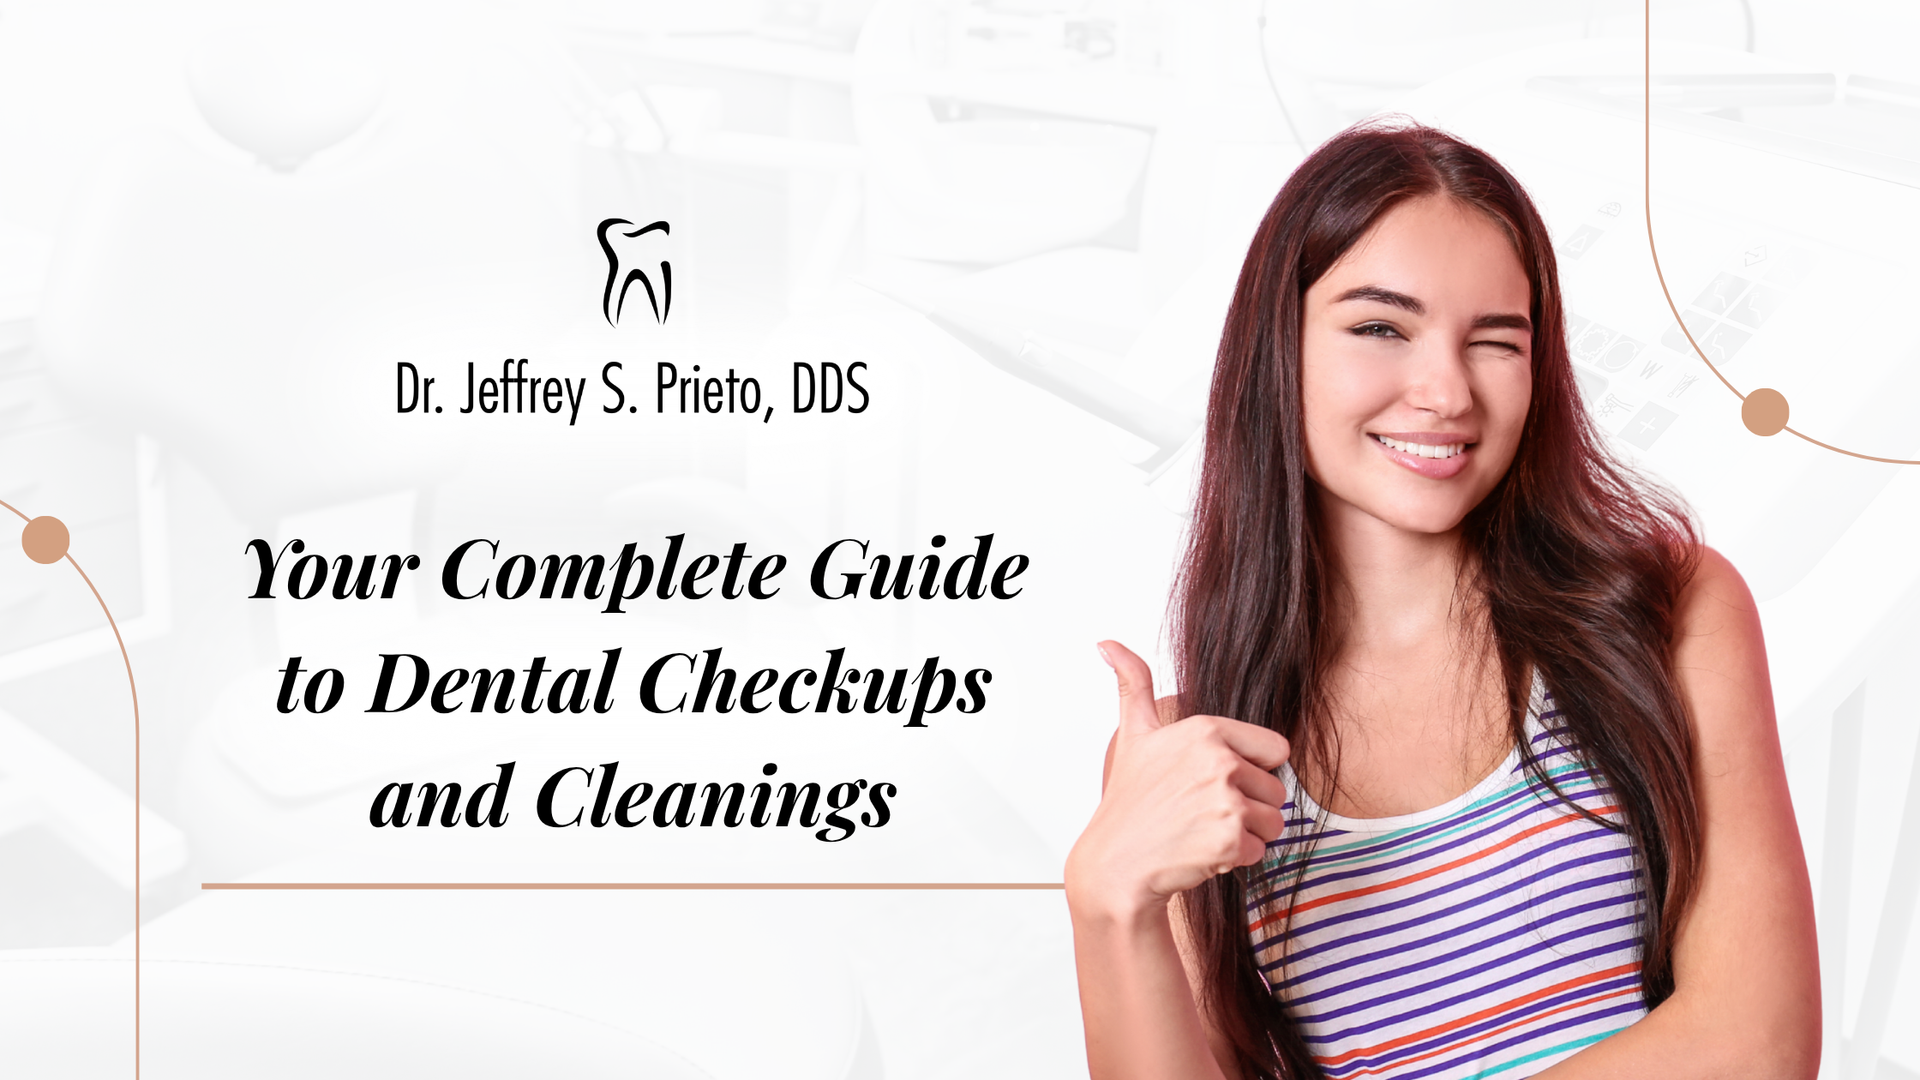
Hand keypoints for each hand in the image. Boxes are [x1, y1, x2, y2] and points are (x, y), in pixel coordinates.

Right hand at [1065, 640, 1292, 917]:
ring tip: (1204, 831)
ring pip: (1274, 821)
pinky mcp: (1229, 839)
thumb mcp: (1133, 735)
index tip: (1214, 781)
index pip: (1275, 750)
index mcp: (1205, 729)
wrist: (1116, 863)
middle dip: (1248, 806)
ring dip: (1246, 833)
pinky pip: (1260, 850)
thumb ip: (1132, 683)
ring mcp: (1225, 801)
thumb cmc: (1129, 801)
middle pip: (1275, 789)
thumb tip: (1107, 643)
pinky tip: (1202, 852)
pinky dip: (1236, 858)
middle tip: (1203, 812)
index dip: (1251, 770)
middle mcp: (1218, 760)